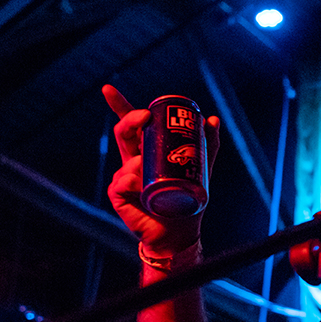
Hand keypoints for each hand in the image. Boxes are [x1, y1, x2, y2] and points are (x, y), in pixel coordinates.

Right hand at [102, 85, 220, 256]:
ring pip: (126, 159)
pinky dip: (131, 181)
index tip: (108, 90)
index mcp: (147, 151)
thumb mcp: (200, 170)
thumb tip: (212, 119)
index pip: (132, 125)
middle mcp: (132, 161)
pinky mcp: (118, 195)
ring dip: (139, 162)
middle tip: (144, 116)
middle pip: (124, 133)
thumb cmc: (186, 200)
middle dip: (131, 120)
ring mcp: (123, 177)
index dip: (119, 106)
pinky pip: (122, 182)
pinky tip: (139, 186)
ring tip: (151, 174)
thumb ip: (207, 146)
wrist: (179, 232)